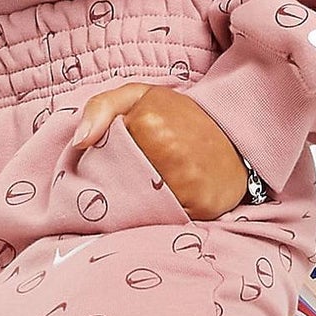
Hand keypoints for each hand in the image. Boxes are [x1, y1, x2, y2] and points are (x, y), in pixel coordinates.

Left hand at [70, 82, 248, 220]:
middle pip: (121, 184)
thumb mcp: (139, 96)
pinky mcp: (202, 205)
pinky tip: (169, 201)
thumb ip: (100, 107)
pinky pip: (167, 218)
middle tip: (133, 177)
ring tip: (152, 187)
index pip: (105, 156)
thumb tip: (79, 142)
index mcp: (147, 122)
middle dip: (120, 184)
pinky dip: (162, 215)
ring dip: (139, 202)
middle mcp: (168, 152)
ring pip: (141, 205)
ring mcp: (187, 181)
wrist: (235, 135)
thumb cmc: (180, 116)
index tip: (115, 161)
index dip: (104, 162)